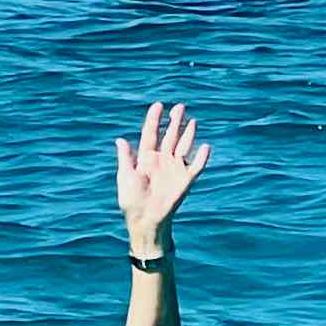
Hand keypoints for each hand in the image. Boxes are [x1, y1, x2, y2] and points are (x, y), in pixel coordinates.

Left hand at [116, 100, 206, 251]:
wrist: (145, 220)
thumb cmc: (132, 201)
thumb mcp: (126, 177)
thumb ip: (126, 158)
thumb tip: (120, 139)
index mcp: (146, 157)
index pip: (151, 134)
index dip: (154, 120)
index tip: (158, 105)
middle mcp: (162, 160)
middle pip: (170, 136)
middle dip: (175, 121)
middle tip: (180, 106)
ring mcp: (174, 169)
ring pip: (183, 146)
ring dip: (188, 134)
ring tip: (192, 120)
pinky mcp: (185, 180)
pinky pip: (196, 166)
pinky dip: (202, 157)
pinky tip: (205, 146)